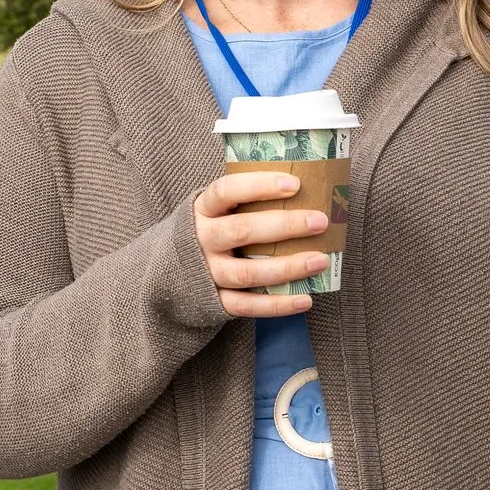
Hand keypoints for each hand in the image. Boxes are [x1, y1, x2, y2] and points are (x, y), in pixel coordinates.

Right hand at [193, 173, 329, 317]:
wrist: (169, 270)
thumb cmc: (211, 230)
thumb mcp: (216, 209)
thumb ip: (246, 200)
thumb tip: (303, 189)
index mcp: (202, 210)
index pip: (226, 191)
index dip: (259, 186)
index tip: (294, 184)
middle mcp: (201, 240)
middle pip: (242, 231)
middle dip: (284, 226)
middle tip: (319, 221)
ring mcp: (207, 273)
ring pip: (247, 273)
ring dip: (287, 268)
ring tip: (320, 261)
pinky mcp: (214, 301)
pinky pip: (247, 306)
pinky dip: (277, 305)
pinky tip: (305, 299)